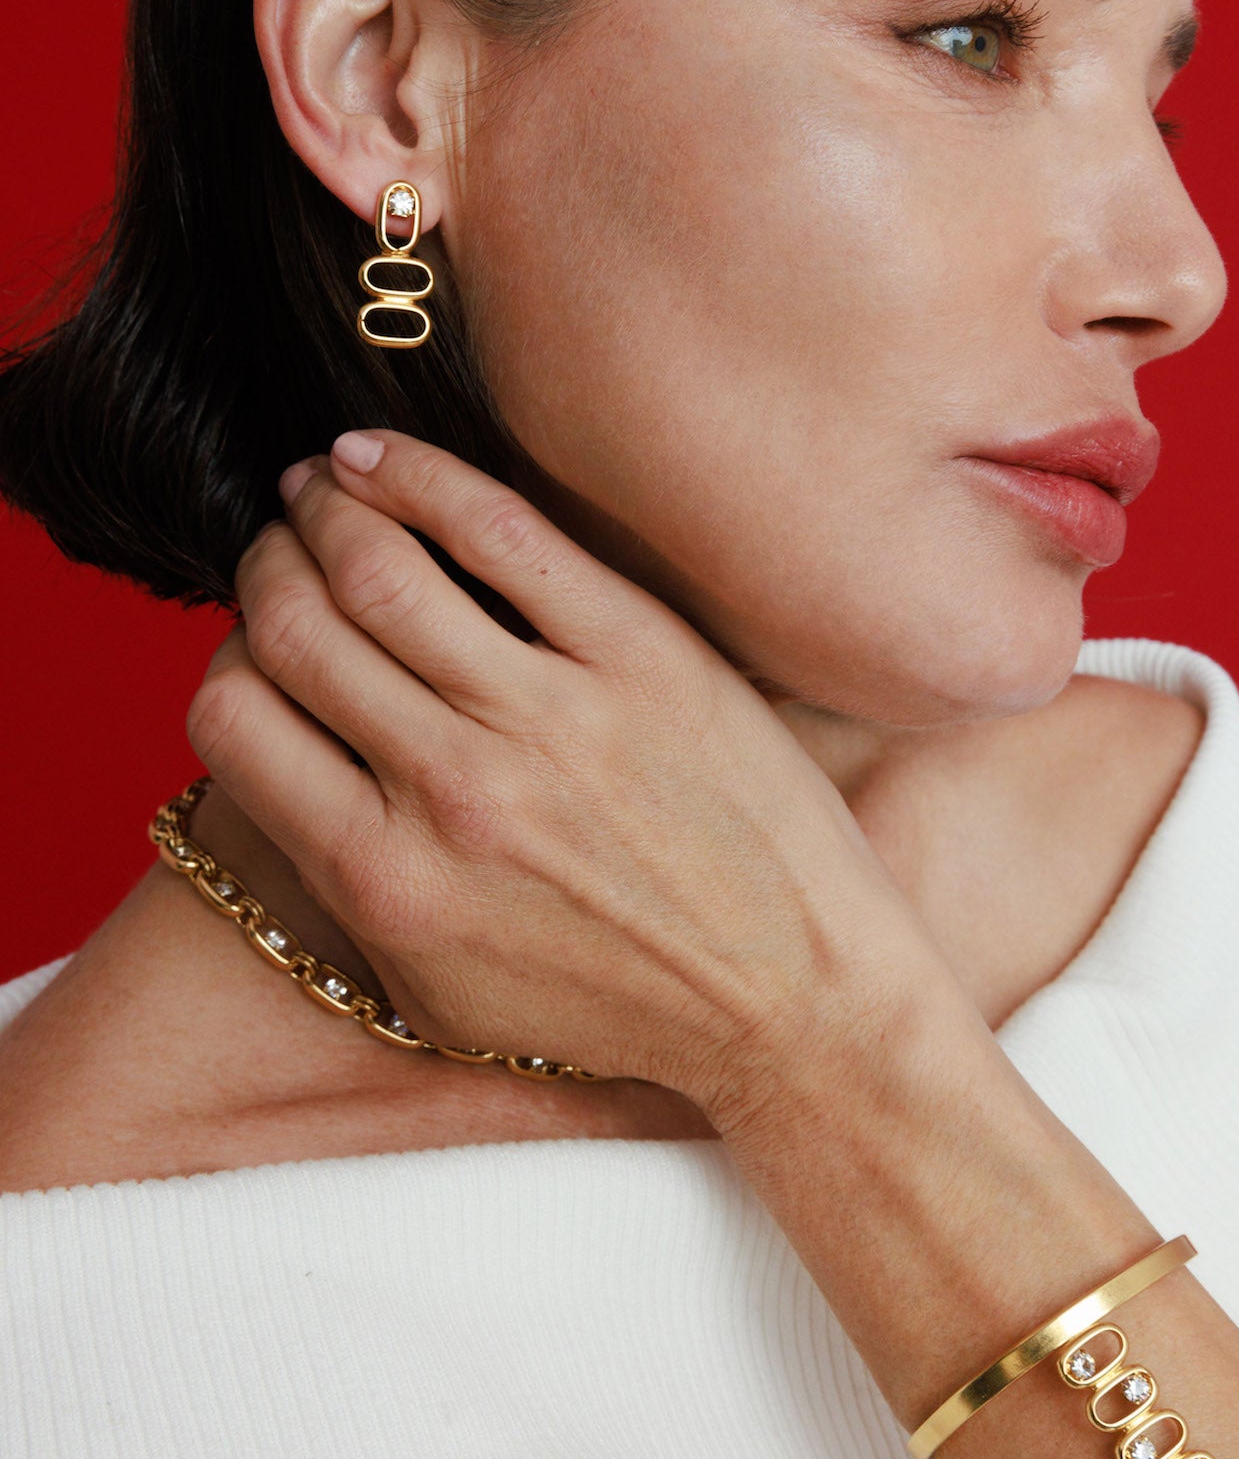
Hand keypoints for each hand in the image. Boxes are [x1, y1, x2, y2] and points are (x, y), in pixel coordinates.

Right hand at [186, 430, 927, 1118]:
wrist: (793, 1002)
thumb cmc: (615, 1002)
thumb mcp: (442, 990)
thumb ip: (344, 882)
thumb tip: (278, 757)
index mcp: (385, 882)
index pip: (231, 718)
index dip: (226, 658)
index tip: (260, 640)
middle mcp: (454, 794)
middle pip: (293, 627)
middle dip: (265, 566)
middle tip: (282, 545)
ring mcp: (552, 718)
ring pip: (379, 566)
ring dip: (325, 506)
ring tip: (323, 487)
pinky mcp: (642, 656)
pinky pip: (503, 531)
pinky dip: (418, 475)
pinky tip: (378, 456)